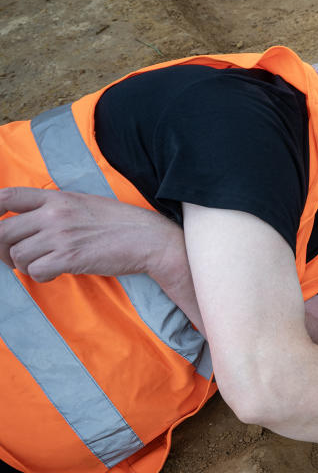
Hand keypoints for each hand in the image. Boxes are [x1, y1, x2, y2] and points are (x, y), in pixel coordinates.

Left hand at [0, 186, 179, 280]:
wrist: (149, 239)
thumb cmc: (119, 223)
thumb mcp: (84, 203)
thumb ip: (55, 207)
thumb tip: (29, 220)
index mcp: (56, 198)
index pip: (6, 197)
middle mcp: (54, 214)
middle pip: (2, 231)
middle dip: (2, 249)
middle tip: (14, 257)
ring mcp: (61, 236)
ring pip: (17, 255)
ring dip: (24, 265)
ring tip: (42, 265)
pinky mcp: (70, 258)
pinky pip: (35, 271)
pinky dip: (40, 276)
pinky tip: (54, 274)